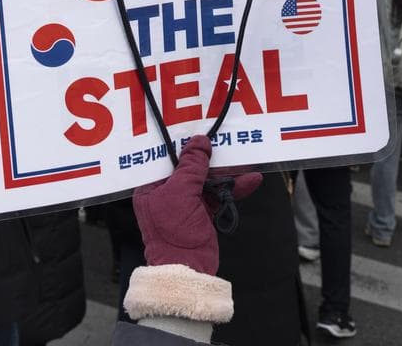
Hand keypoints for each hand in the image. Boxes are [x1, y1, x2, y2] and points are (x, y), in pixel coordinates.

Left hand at [133, 135, 261, 275]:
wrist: (187, 269)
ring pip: (207, 181)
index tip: (198, 132)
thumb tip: (199, 142)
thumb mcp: (181, 192)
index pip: (165, 160)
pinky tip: (251, 180)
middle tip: (225, 143)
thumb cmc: (173, 233)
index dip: (182, 146)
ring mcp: (185, 204)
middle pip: (189, 168)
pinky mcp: (202, 214)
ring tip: (245, 160)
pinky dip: (233, 189)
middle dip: (209, 159)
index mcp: (151, 188)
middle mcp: (166, 194)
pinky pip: (218, 195)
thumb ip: (191, 166)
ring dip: (226, 173)